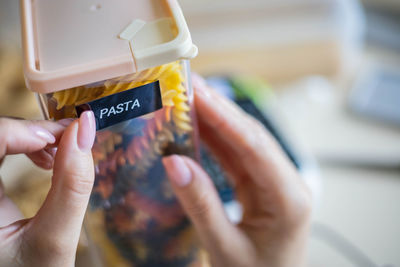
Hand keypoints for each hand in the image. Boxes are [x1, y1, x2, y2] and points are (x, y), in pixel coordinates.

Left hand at [0, 112, 95, 266]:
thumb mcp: (56, 238)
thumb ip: (73, 185)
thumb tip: (85, 129)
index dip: (23, 131)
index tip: (62, 138)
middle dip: (33, 132)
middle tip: (69, 141)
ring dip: (32, 138)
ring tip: (61, 153)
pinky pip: (2, 150)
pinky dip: (28, 147)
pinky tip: (47, 160)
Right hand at [163, 75, 311, 266]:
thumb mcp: (225, 249)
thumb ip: (201, 206)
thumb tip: (173, 162)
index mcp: (289, 198)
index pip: (255, 147)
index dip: (225, 117)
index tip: (197, 93)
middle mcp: (286, 183)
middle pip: (251, 137)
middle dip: (219, 109)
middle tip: (188, 85)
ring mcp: (273, 183)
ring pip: (242, 144)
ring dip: (216, 121)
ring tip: (188, 99)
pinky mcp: (260, 187)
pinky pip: (236, 158)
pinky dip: (215, 142)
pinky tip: (197, 128)